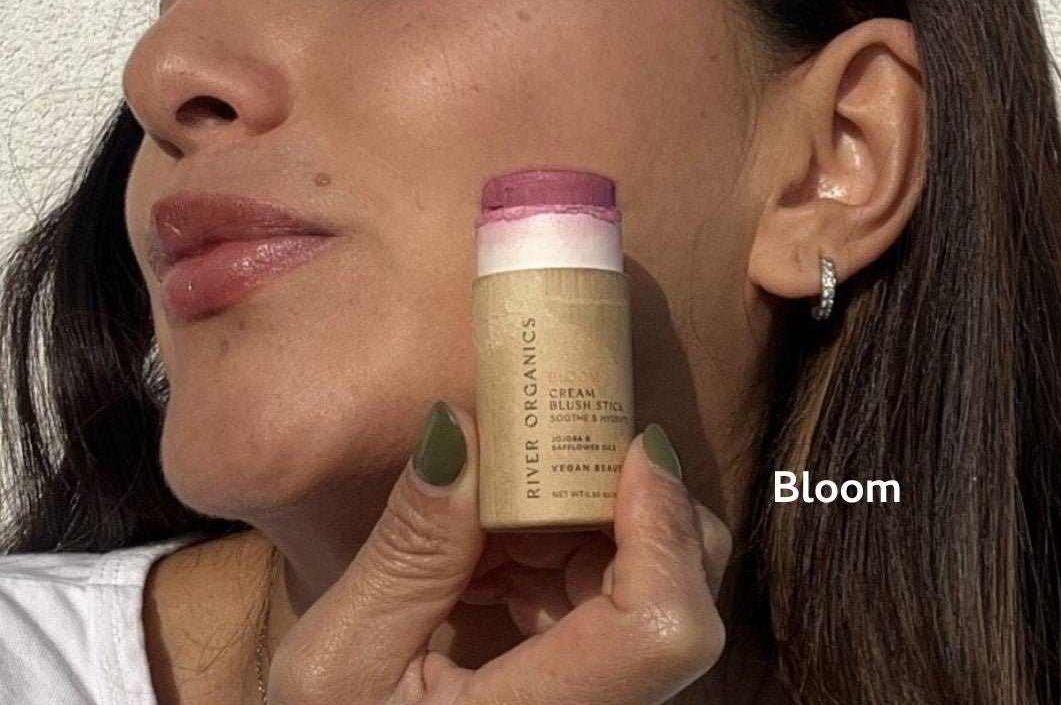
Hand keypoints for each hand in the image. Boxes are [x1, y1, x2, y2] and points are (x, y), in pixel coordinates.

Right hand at [267, 400, 731, 703]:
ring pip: (647, 597)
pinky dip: (559, 564)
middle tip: (538, 458)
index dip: (663, 525)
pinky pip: (610, 613)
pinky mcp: (587, 694)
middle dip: (618, 509)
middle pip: (675, 601)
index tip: (631, 446)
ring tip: (483, 523)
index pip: (663, 629)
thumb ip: (409, 549)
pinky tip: (489, 563)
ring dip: (578, 531)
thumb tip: (462, 427)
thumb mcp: (339, 658)